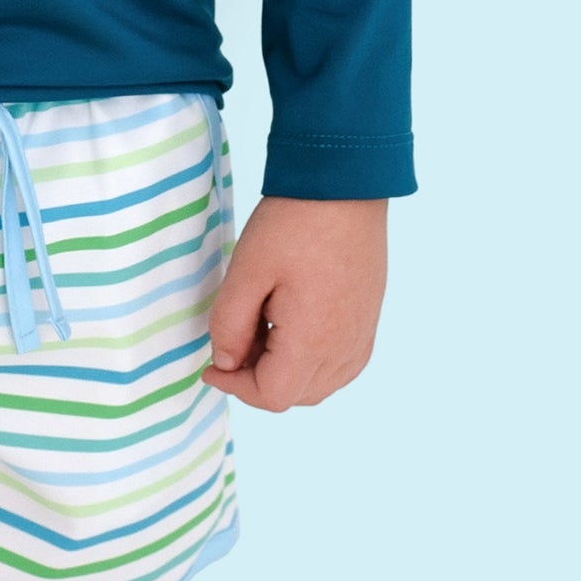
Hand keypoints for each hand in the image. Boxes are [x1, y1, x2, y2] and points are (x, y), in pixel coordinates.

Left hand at [199, 195, 387, 411]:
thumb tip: (226, 363)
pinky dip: (311, 362)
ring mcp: (362, 335)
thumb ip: (229, 324)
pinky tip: (291, 329)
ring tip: (261, 327)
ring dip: (284, 371)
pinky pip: (340, 365)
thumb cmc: (294, 222)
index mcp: (314, 341)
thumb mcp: (247, 270)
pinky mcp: (368, 321)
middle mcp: (345, 349)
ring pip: (318, 384)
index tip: (212, 364)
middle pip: (294, 395)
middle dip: (256, 378)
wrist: (345, 185)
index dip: (234, 386)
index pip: (270, 396)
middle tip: (235, 337)